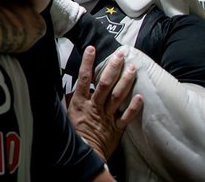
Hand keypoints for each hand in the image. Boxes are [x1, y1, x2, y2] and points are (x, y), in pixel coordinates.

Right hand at [67, 46, 142, 160]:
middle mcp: (94, 107)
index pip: (84, 79)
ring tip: (133, 68)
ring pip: (118, 96)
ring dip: (126, 81)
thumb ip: (67, 101)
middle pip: (105, 84)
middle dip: (113, 68)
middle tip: (120, 54)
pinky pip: (126, 116)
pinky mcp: (116, 128)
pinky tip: (141, 97)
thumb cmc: (72, 134)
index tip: (92, 49)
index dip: (88, 63)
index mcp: (80, 102)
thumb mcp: (63, 115)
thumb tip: (67, 88)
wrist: (83, 155)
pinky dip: (134, 107)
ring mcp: (106, 117)